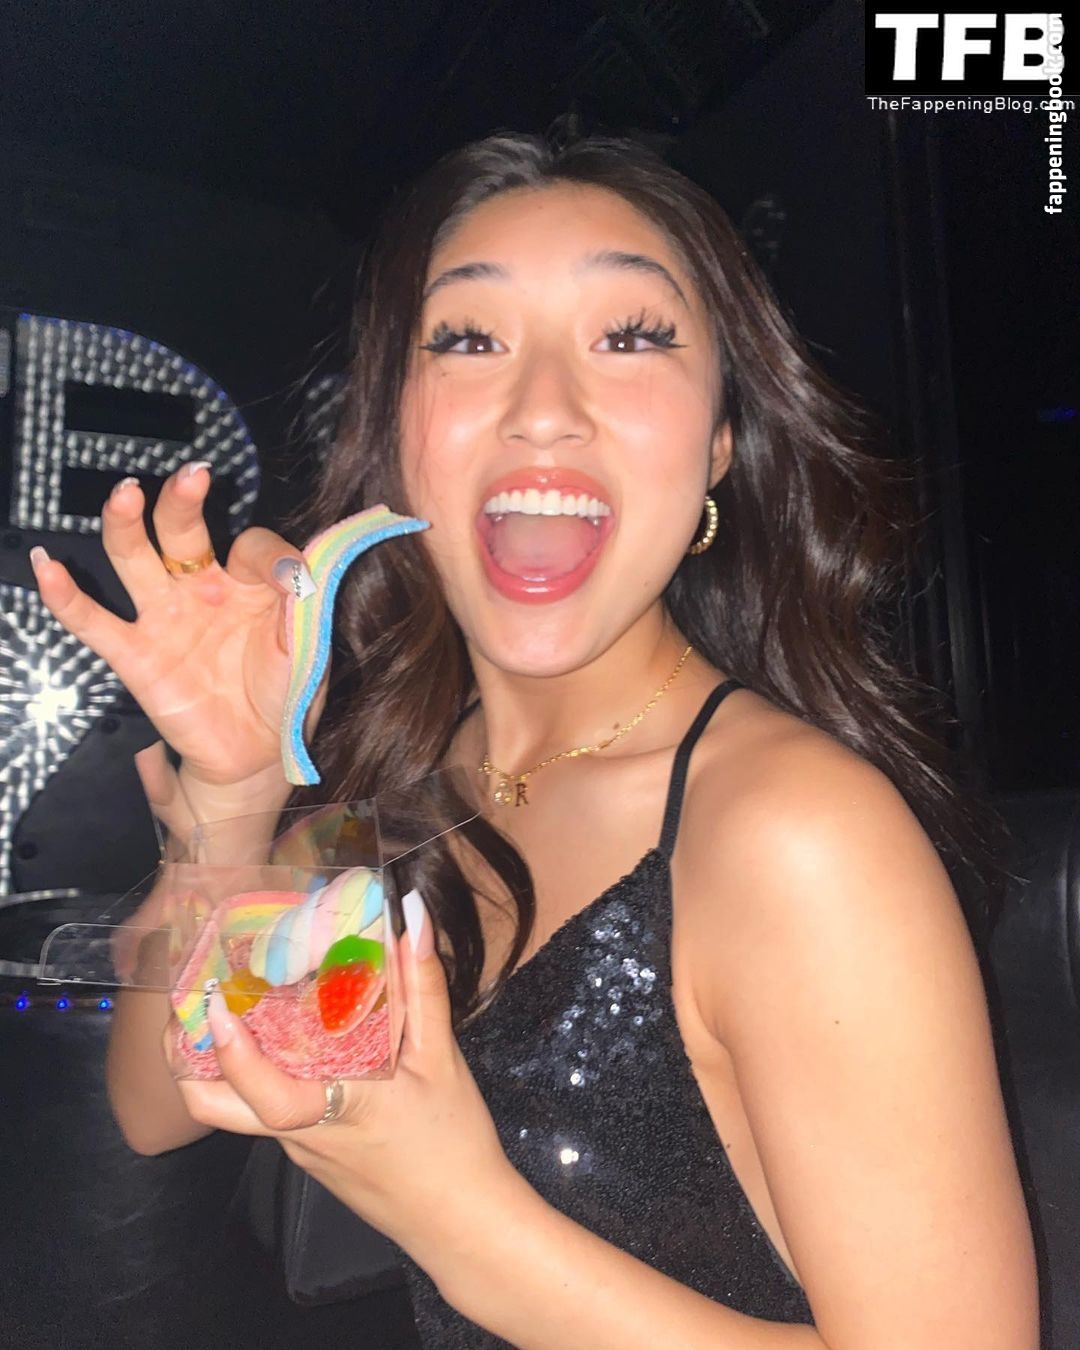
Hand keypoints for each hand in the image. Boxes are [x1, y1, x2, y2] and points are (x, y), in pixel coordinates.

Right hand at [30, 463, 327, 791]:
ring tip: (125, 495)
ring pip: (135, 559)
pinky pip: (94, 623)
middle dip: (182, 502)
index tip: (290, 576)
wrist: (260, 753)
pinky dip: (66, 597)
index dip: (270, 554)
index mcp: (248, 583)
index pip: (251, 544)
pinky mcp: (136, 656)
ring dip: (125, 524)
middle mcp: (201, 589)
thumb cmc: (285, 692)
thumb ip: (303, 603)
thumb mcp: (306, 645)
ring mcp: (164, 618)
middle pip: (183, 532)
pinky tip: (47, 566)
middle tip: (191, 476)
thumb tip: (302, 566)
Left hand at [164, 890, 514, 1273]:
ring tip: (225, 1005)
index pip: (264, 1092)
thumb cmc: (452, 1142)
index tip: (215, 1004)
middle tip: (190, 998)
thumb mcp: (441, 1058)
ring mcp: (298, 1148)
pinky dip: (256, 1073)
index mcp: (332, 1108)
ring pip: (235, 1108)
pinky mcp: (308, 1155)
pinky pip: (267, 1110)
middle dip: (185, 1057)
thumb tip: (409, 914)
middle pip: (214, 1108)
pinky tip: (283, 1038)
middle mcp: (299, 1132)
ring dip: (217, 1062)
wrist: (460, 1223)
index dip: (233, 1051)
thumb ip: (422, 986)